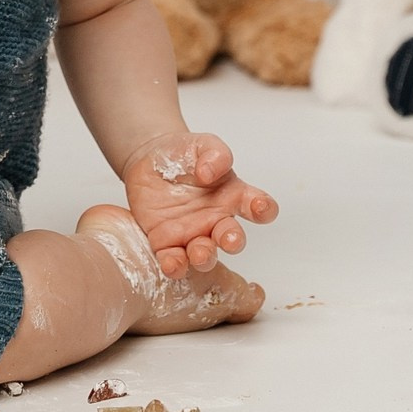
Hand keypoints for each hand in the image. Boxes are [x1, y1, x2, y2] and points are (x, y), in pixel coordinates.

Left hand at [120, 131, 276, 276]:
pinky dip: (175, 266)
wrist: (149, 160)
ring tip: (201, 253)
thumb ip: (214, 154)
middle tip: (229, 239)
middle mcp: (217, 219)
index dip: (263, 209)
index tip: (259, 206)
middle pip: (233, 237)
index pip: (258, 207)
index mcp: (233, 196)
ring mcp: (193, 233)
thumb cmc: (184, 153)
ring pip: (205, 254)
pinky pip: (174, 260)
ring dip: (206, 258)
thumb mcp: (203, 144)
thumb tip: (210, 173)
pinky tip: (173, 264)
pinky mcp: (167, 242)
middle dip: (234, 241)